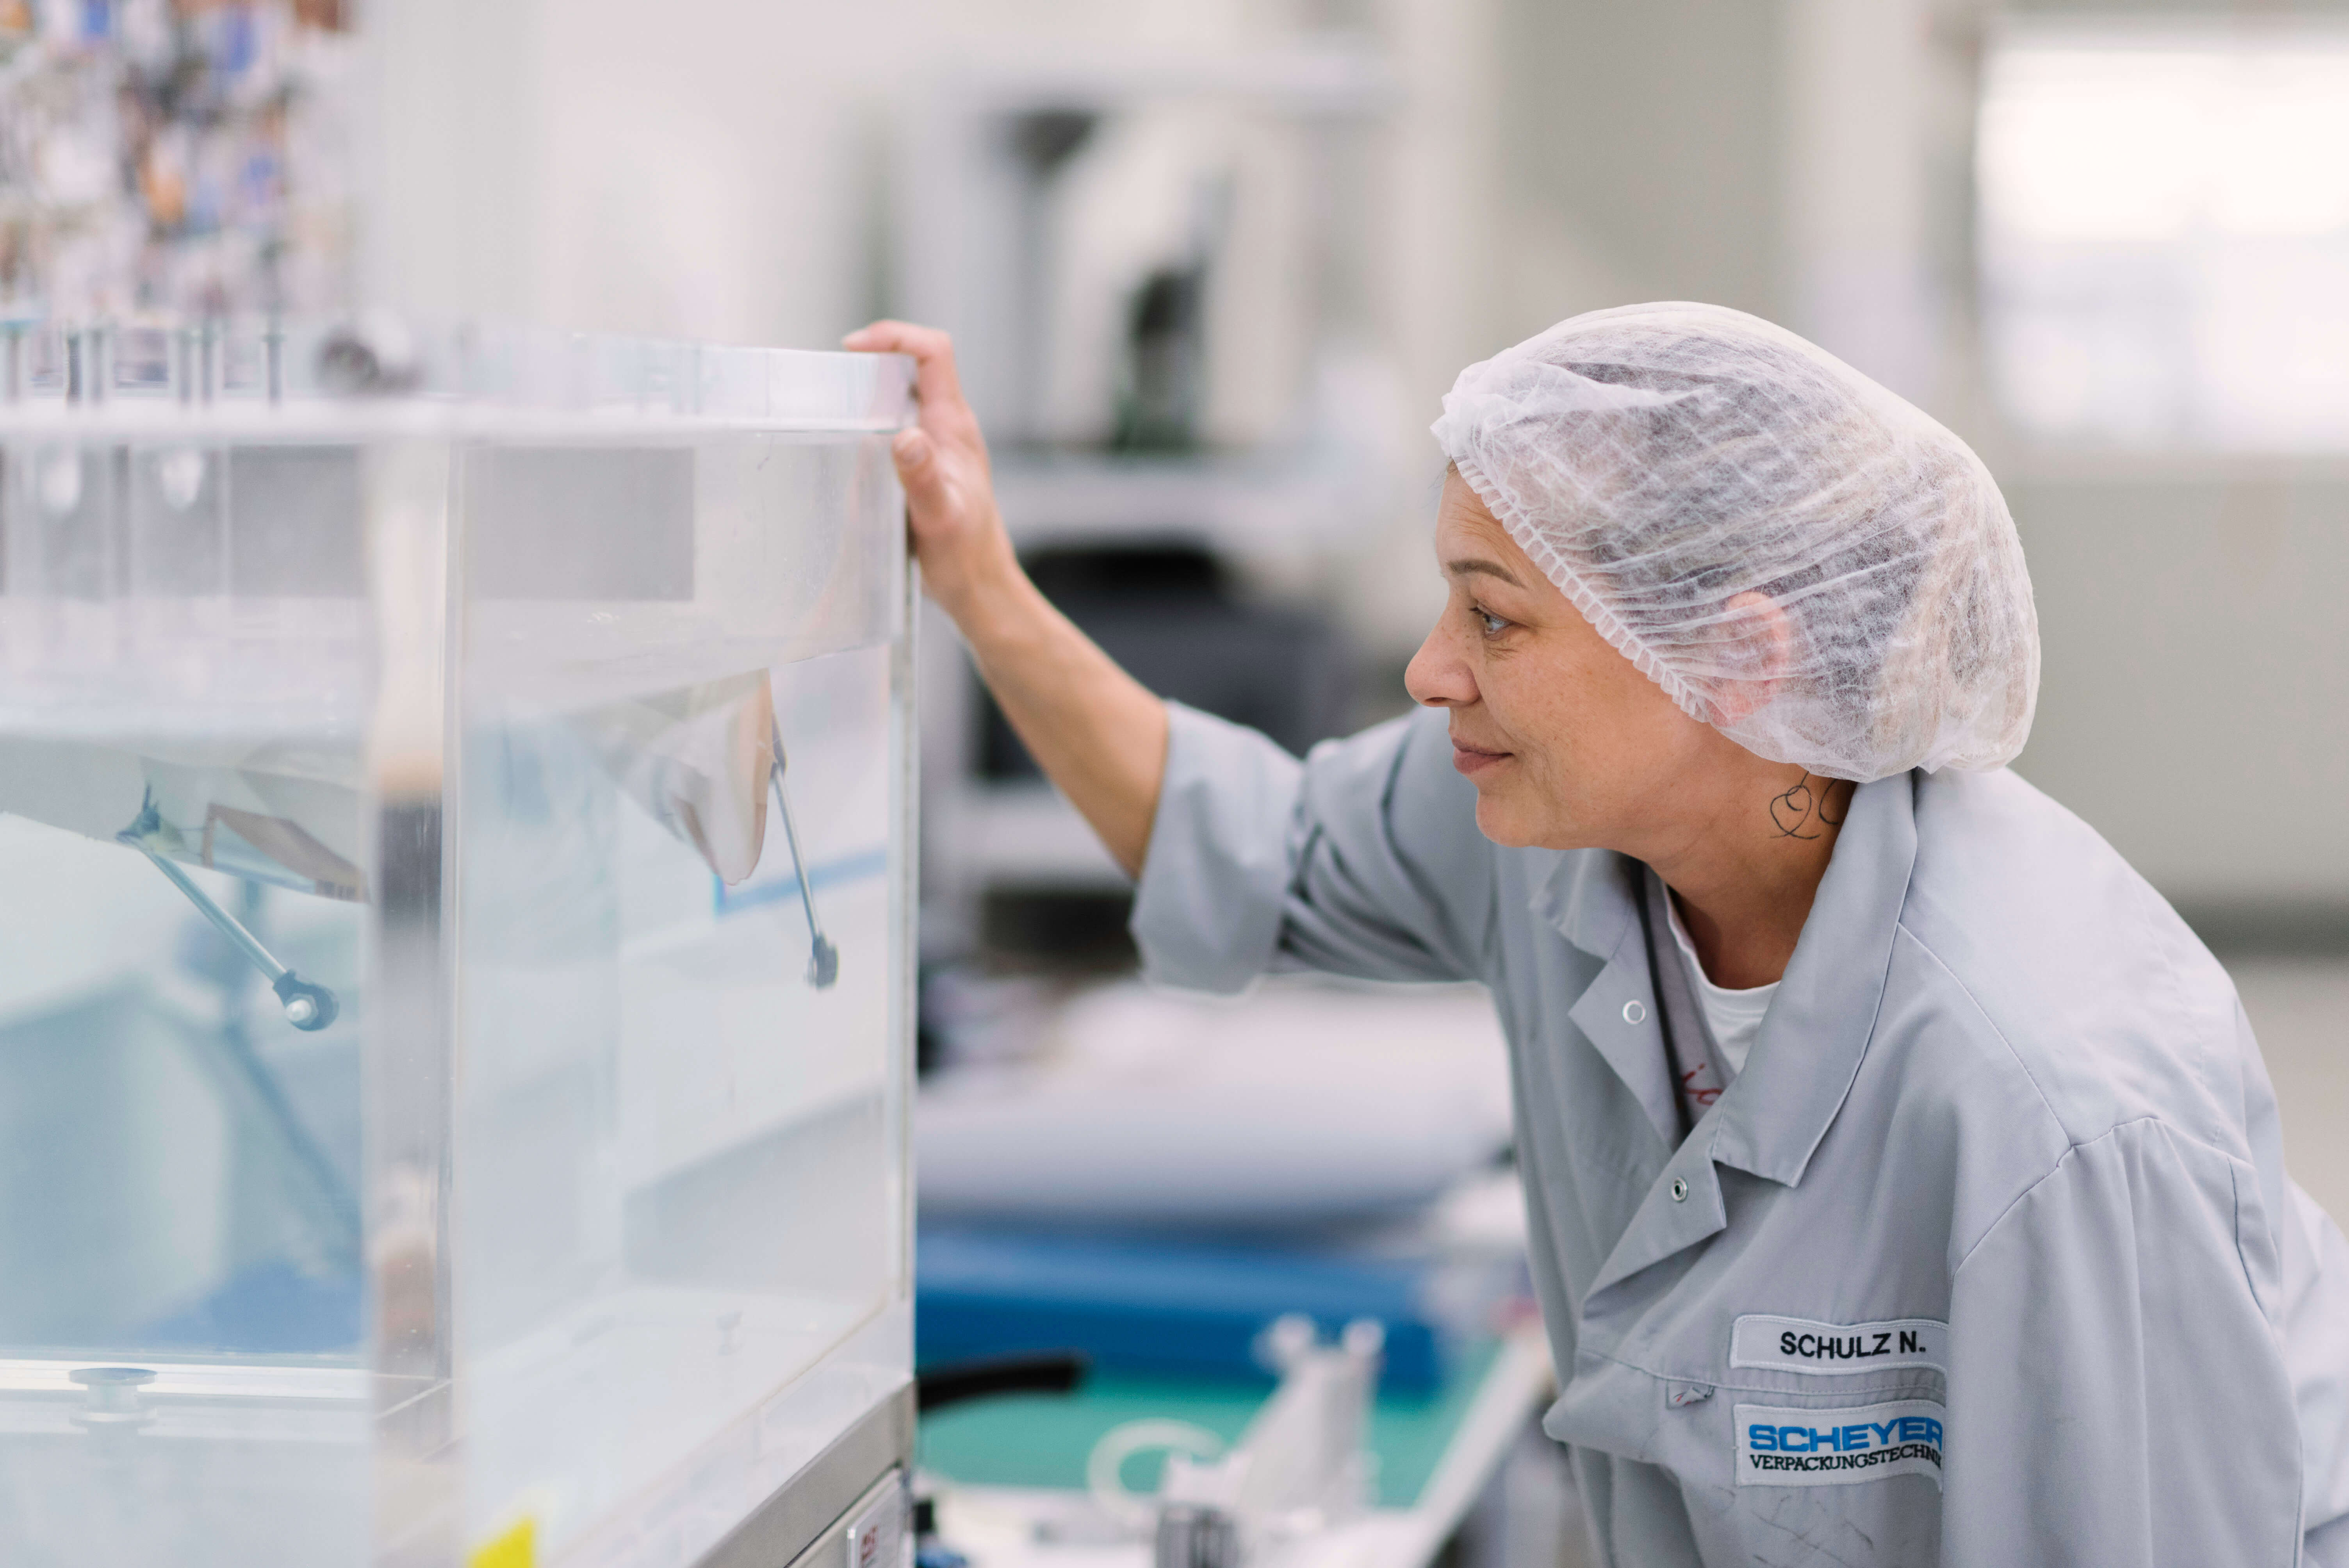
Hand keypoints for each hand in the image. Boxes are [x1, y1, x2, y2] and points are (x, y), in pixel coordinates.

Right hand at [841, 320, 1015, 619]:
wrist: (981, 589)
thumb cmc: (965, 557)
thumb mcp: (940, 517)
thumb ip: (922, 476)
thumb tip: (905, 436)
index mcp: (955, 427)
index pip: (933, 352)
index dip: (895, 337)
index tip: (853, 349)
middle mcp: (948, 428)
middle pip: (914, 366)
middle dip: (873, 360)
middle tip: (832, 382)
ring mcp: (938, 446)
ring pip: (903, 396)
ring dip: (868, 393)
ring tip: (831, 411)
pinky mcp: (926, 466)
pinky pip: (896, 427)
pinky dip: (869, 425)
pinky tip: (847, 452)